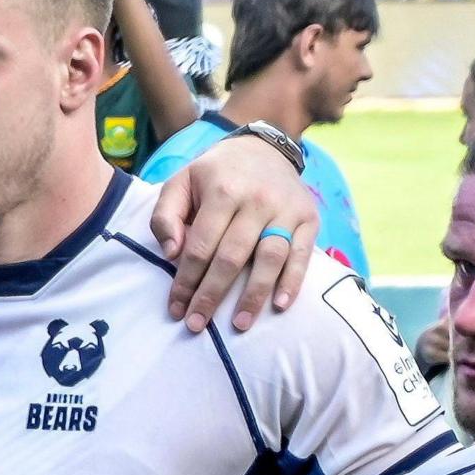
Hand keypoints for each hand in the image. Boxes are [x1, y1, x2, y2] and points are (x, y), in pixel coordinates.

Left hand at [150, 136, 320, 334]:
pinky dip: (293, 281)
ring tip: (239, 324)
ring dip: (254, 295)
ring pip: (270, 258)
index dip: (186, 281)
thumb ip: (165, 216)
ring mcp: (286, 210)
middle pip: (232, 257)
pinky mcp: (309, 218)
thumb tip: (171, 253)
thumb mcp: (180, 183)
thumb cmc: (213, 175)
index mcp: (223, 192)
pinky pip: (303, 254)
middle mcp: (258, 201)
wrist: (262, 148)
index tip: (176, 309)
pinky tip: (280, 305)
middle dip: (212, 295)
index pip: (200, 247)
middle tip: (197, 325)